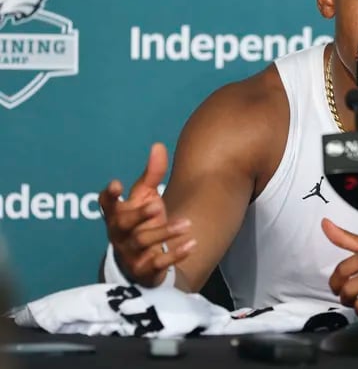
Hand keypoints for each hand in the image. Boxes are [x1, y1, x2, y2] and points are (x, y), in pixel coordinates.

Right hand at [99, 143, 195, 286]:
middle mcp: (119, 234)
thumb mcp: (146, 197)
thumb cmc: (143, 222)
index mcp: (117, 214)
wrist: (142, 262)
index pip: (107, 204)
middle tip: (157, 206)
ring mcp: (129, 253)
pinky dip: (175, 254)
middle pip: (124, 224)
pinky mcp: (143, 269)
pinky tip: (192, 244)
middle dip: (139, 215)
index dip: (109, 196)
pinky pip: (157, 263)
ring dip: (165, 233)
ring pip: (143, 242)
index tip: (116, 184)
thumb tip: (158, 146)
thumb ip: (152, 175)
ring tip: (187, 224)